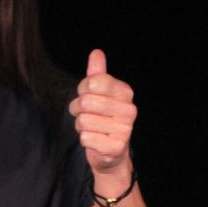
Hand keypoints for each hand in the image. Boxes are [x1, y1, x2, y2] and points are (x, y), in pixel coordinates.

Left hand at [69, 49, 136, 175]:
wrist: (110, 153)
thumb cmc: (102, 119)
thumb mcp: (100, 95)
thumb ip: (97, 75)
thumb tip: (96, 53)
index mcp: (125, 92)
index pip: (93, 82)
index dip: (83, 90)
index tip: (87, 96)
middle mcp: (129, 109)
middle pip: (86, 101)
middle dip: (78, 109)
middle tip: (86, 115)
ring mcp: (124, 129)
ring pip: (83, 121)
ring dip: (81, 126)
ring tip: (92, 128)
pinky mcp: (116, 147)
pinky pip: (86, 137)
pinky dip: (85, 140)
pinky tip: (95, 141)